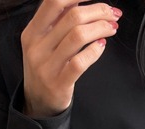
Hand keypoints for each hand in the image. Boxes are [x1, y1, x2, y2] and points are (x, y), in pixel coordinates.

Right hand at [20, 0, 120, 117]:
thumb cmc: (46, 66)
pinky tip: (101, 46)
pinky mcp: (58, 84)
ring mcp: (46, 67)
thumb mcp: (43, 41)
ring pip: (79, 35)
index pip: (54, 1)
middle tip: (112, 14)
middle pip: (73, 16)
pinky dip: (96, 50)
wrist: (38, 103)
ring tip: (111, 28)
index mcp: (32, 32)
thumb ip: (58, 21)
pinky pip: (81, 61)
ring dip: (102, 27)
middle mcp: (36, 47)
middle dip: (99, 11)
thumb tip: (84, 0)